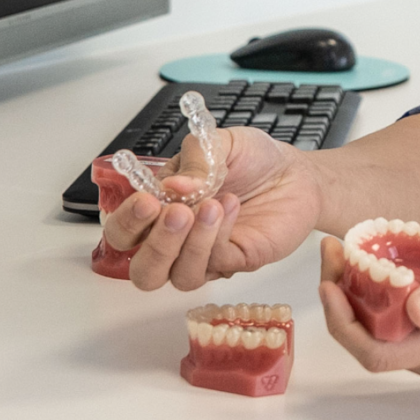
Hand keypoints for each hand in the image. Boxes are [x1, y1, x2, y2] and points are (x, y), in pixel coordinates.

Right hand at [101, 129, 324, 290]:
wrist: (296, 172)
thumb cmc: (252, 160)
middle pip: (145, 271)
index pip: (124, 233)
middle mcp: (177, 240)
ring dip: (191, 243)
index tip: (145, 201)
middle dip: (156, 246)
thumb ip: (193, 160)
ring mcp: (206, 256)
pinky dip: (219, 236)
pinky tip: (229, 207)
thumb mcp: (218, 143)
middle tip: (176, 213)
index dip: (127, 224)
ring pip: (180, 276)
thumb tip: (172, 187)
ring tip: (211, 205)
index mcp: (160, 210)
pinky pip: (217, 263)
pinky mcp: (236, 262)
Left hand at [316, 233, 419, 390]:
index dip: (342, 321)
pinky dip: (392, 308)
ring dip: (368, 303)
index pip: (378, 352)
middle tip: (340, 252)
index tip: (330, 281)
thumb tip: (413, 310)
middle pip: (377, 344)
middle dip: (349, 301)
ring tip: (361, 256)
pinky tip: (393, 272)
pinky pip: (411, 337)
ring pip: (392, 340)